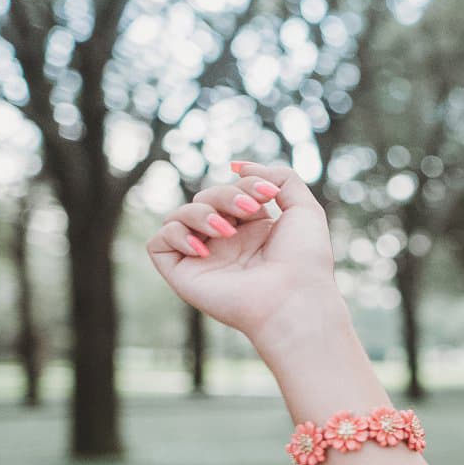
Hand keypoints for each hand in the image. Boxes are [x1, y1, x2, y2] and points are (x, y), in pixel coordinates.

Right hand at [145, 160, 342, 345]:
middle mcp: (225, 242)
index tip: (267, 194)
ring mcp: (203, 258)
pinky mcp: (184, 274)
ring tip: (227, 231)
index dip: (247, 184)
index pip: (232, 191)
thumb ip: (280, 177)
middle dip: (226, 195)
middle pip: (205, 197)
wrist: (295, 298)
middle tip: (250, 210)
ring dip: (201, 212)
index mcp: (252, 229)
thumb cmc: (305, 259)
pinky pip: (158, 242)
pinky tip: (204, 248)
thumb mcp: (304, 208)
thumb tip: (239, 166)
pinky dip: (175, 235)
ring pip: (179, 215)